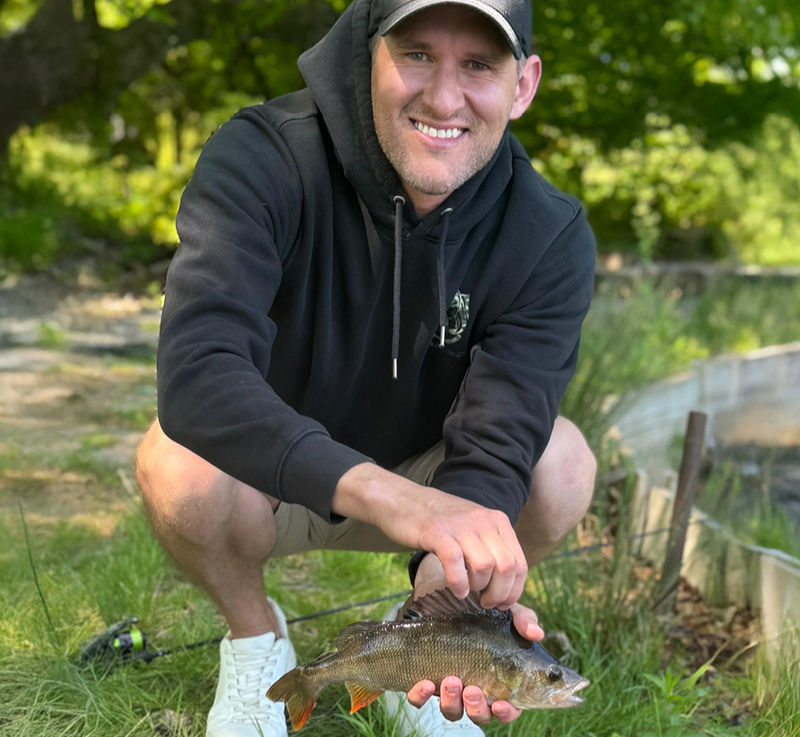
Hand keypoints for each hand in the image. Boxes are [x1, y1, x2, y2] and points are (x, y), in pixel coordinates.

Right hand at [332, 463, 527, 609]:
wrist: (404, 500)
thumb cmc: (439, 521)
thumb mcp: (473, 527)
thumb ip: (491, 547)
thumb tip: (506, 582)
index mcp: (497, 521)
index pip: (520, 563)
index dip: (515, 589)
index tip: (502, 603)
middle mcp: (483, 521)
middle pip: (507, 567)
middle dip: (500, 593)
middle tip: (486, 602)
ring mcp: (460, 526)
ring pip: (485, 566)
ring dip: (479, 587)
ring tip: (469, 592)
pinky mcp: (437, 532)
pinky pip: (455, 562)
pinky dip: (459, 582)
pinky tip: (457, 589)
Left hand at [406, 603, 543, 723]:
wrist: (446, 589)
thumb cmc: (483, 607)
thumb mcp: (507, 611)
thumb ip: (524, 621)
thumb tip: (537, 633)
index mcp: (499, 680)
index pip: (507, 708)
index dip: (506, 712)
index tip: (500, 704)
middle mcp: (476, 688)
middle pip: (480, 714)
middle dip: (476, 708)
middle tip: (472, 690)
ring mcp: (450, 685)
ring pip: (452, 710)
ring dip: (451, 702)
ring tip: (451, 681)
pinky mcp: (425, 677)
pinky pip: (419, 699)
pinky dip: (420, 696)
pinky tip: (424, 683)